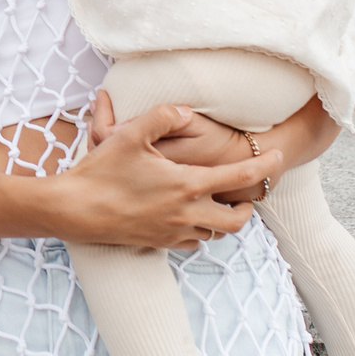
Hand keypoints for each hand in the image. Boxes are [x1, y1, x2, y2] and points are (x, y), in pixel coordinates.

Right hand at [58, 101, 280, 249]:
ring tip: (218, 204)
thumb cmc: (101, 172)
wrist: (75, 211)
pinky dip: (198, 231)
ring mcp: (172, 232)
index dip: (264, 166)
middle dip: (247, 208)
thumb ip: (163, 117)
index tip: (280, 157)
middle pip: (236, 220)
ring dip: (222, 220)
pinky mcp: (158, 243)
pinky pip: (191, 243)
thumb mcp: (130, 135)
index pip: (239, 176)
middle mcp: (186, 213)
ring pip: (214, 233)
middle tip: (247, 194)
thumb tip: (186, 111)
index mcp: (186, 184)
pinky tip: (189, 218)